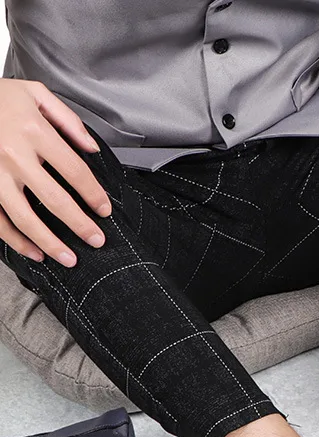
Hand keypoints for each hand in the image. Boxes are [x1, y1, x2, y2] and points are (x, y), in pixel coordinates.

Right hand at [0, 78, 111, 266]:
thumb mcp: (35, 94)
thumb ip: (68, 121)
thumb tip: (93, 149)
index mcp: (33, 131)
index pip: (75, 171)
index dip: (94, 194)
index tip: (104, 210)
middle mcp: (13, 154)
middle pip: (55, 199)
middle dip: (79, 225)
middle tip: (96, 240)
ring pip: (24, 217)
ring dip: (49, 242)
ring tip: (69, 259)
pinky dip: (16, 241)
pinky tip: (35, 253)